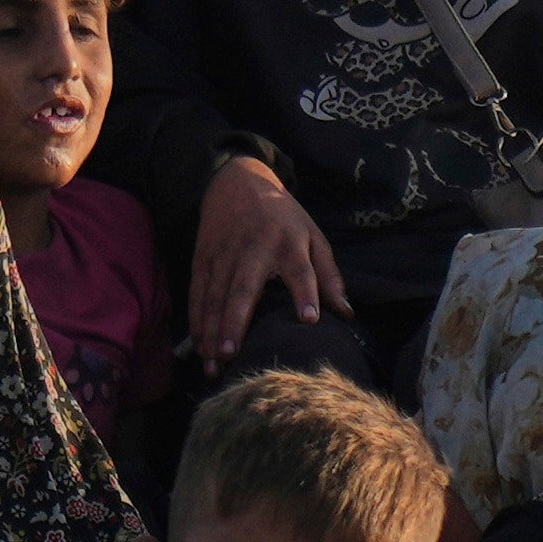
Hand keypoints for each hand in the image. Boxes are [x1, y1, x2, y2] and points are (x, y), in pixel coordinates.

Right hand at [184, 160, 339, 363]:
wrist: (237, 180)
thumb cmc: (283, 216)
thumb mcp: (313, 235)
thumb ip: (328, 274)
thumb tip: (346, 312)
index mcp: (287, 242)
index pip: (299, 269)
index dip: (305, 293)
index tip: (309, 319)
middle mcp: (253, 249)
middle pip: (243, 287)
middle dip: (235, 320)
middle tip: (232, 352)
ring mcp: (224, 254)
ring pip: (215, 296)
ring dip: (211, 330)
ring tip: (213, 362)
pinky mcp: (203, 258)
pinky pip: (198, 293)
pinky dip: (196, 320)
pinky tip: (199, 346)